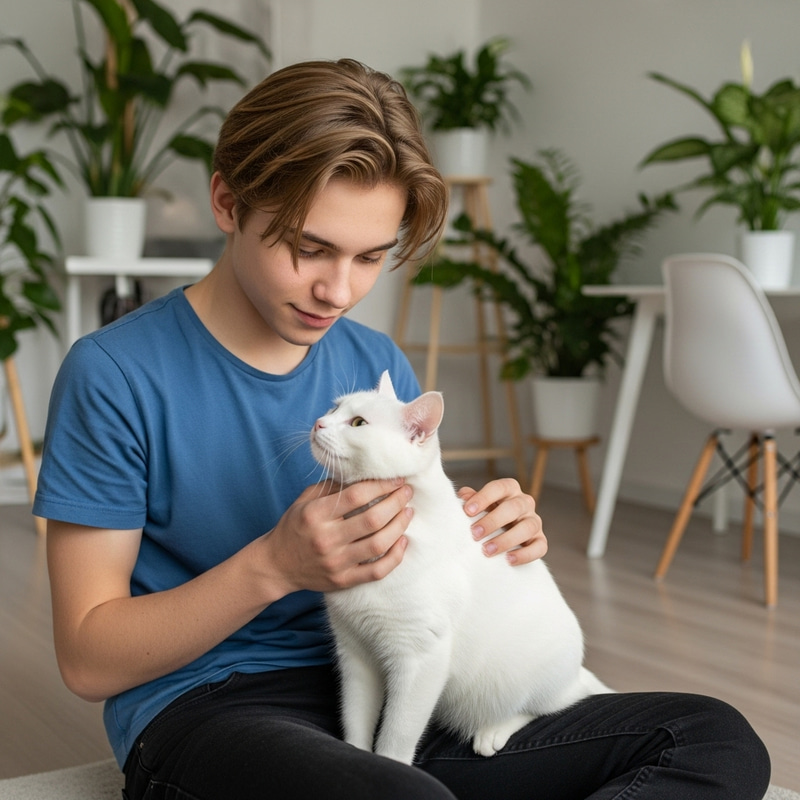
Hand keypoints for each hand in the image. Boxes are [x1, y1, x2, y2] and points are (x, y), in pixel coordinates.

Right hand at [260, 478, 413, 594]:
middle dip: (396, 502)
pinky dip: (395, 556)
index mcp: (315, 515)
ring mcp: (336, 563)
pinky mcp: (343, 581)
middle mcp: (326, 539)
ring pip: (379, 544)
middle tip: (406, 492)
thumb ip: (332, 486)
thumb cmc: (294, 527)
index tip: (396, 479)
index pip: (356, 496)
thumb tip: (365, 473)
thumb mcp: (305, 500)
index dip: (381, 485)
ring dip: (399, 526)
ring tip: (408, 512)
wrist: (276, 565)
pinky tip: (402, 541)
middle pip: (372, 519)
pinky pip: (377, 572)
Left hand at [458, 478, 546, 565]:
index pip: (500, 487)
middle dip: (493, 521)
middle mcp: (525, 503)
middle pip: (514, 507)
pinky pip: (539, 547)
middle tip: (475, 534)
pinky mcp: (540, 540)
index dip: (483, 498)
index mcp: (510, 489)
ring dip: (506, 540)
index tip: (467, 510)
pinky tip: (508, 560)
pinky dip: (525, 554)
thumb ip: (470, 499)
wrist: (502, 533)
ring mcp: (535, 521)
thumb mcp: (478, 505)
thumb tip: (463, 496)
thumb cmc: (486, 514)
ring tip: (487, 550)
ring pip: (527, 527)